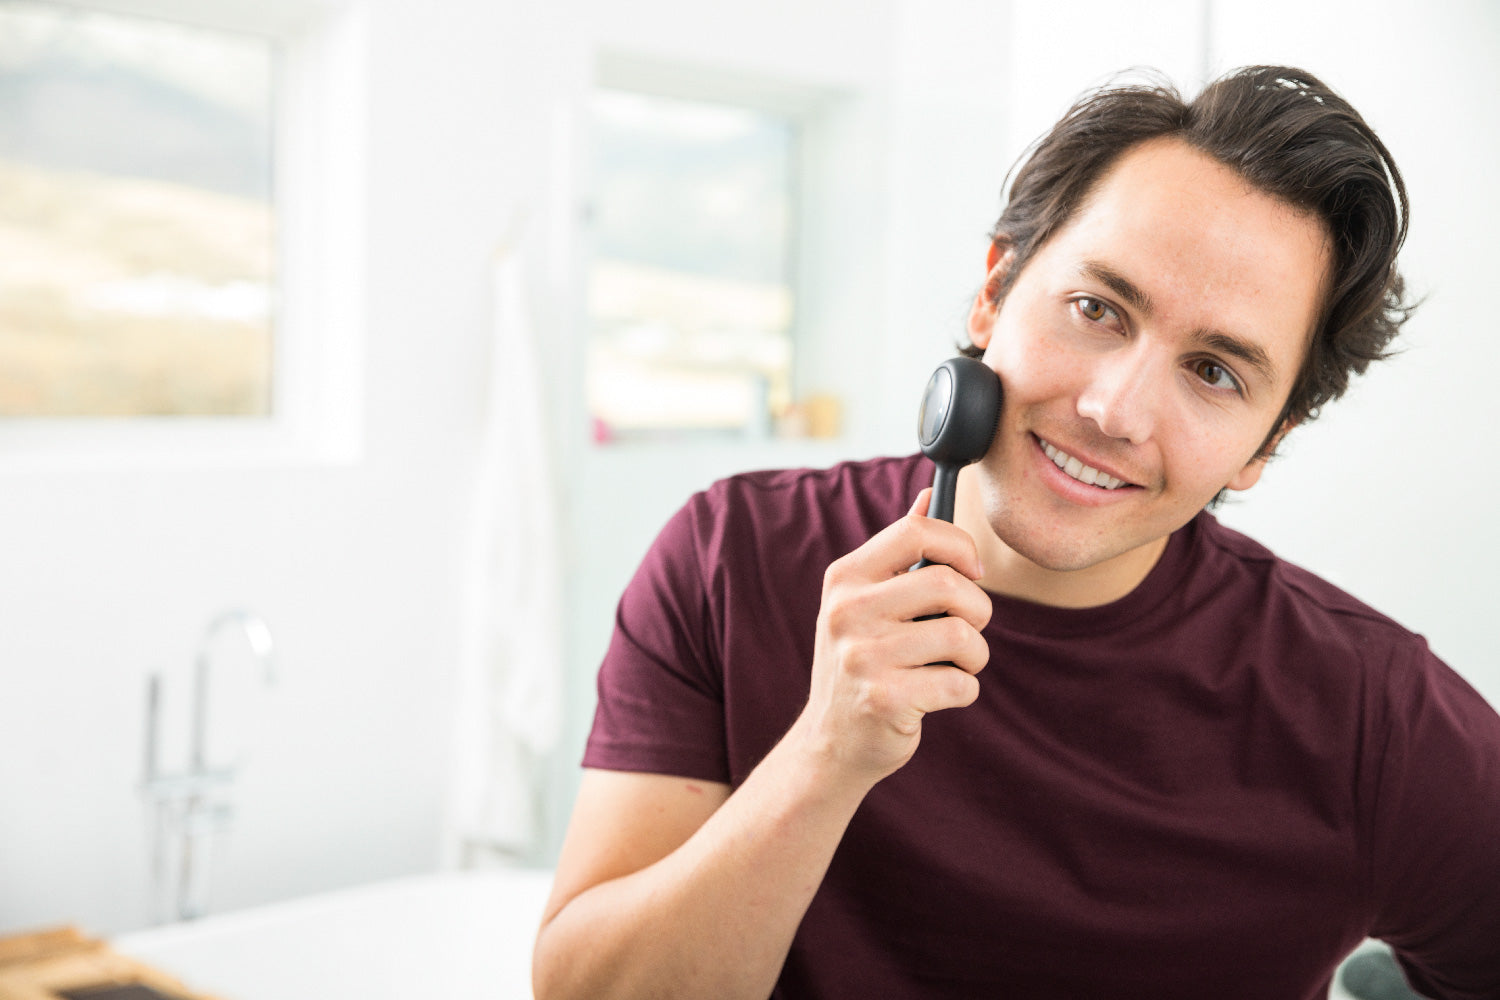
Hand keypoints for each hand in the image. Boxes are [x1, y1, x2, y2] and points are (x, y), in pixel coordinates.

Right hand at [792, 488, 991, 787]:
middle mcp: (848, 612)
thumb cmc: (862, 661)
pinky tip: (941, 695)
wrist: (832, 741)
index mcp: (845, 578)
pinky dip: (965, 691)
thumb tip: (930, 495)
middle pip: (949, 584)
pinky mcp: (885, 699)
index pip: (917, 531)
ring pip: (963, 636)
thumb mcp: (866, 602)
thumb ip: (898, 550)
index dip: (959, 545)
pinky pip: (961, 684)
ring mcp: (863, 657)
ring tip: (956, 665)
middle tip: (968, 629)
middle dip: (978, 609)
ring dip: (975, 656)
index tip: (972, 571)